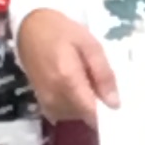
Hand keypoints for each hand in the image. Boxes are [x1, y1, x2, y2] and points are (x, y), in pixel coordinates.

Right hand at [16, 8, 117, 123]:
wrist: (30, 28)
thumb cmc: (62, 31)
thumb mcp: (90, 45)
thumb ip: (103, 74)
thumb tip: (114, 104)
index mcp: (68, 80)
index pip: (92, 113)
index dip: (106, 111)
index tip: (114, 100)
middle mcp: (55, 96)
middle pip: (85, 116)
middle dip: (95, 104)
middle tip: (96, 81)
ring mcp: (46, 102)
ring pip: (75, 116)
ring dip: (84, 104)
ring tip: (83, 81)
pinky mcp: (42, 103)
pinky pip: (64, 113)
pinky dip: (73, 105)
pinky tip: (73, 86)